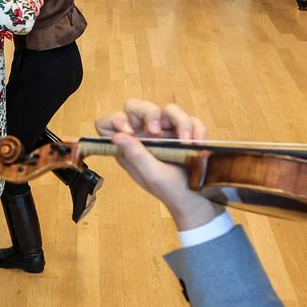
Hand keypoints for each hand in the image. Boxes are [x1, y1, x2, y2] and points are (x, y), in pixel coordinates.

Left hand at [93, 100, 218, 227]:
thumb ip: (135, 154)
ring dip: (179, 121)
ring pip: (167, 110)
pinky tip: (198, 142)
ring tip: (186, 140)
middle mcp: (143, 136)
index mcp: (128, 146)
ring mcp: (164, 132)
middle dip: (148, 113)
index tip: (128, 131)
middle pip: (136, 106)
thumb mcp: (151, 174)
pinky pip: (190, 119)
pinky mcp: (184, 132)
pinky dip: (196, 128)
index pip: (108, 123)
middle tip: (156, 131)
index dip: (115, 121)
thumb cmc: (171, 191)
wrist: (196, 200)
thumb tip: (117, 136)